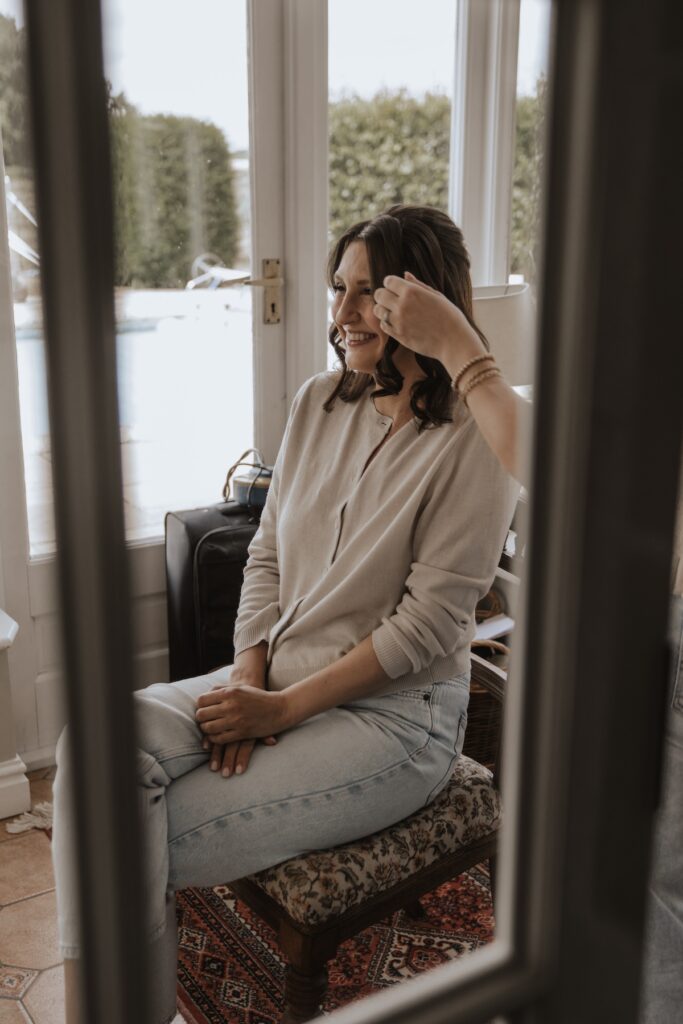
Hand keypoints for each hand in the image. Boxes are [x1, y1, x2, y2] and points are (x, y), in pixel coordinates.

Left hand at [199, 663, 277, 777]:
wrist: (279, 708)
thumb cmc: (257, 697)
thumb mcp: (240, 688)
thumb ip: (221, 689)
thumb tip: (203, 697)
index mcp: (230, 692)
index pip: (202, 700)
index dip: (199, 706)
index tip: (203, 709)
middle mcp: (231, 705)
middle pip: (202, 715)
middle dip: (200, 719)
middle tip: (204, 721)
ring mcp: (236, 720)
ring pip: (209, 728)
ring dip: (206, 730)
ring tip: (209, 729)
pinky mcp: (241, 732)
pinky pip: (219, 739)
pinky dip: (214, 739)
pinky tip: (216, 737)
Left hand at [373, 272, 484, 372]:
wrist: (454, 342)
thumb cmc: (449, 316)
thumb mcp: (436, 295)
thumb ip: (417, 284)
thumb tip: (405, 274)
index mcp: (411, 291)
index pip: (388, 281)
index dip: (391, 283)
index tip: (396, 288)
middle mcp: (402, 305)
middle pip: (379, 294)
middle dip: (384, 295)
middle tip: (392, 300)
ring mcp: (398, 321)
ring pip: (377, 310)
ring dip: (383, 309)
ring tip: (393, 312)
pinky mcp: (398, 335)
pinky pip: (383, 325)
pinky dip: (387, 323)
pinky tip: (397, 322)